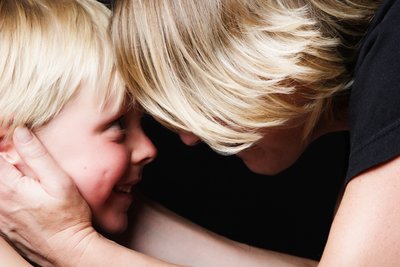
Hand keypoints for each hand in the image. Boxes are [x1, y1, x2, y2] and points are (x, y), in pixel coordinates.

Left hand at [0, 127, 94, 265]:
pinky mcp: (2, 224)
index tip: (8, 127)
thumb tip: (21, 132)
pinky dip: (4, 186)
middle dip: (2, 153)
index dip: (1, 137)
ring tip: (18, 166)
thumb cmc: (68, 216)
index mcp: (10, 187)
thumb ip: (38, 156)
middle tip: (13, 144)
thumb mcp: (60, 182)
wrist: (67, 250)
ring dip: (4, 170)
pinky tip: (19, 185)